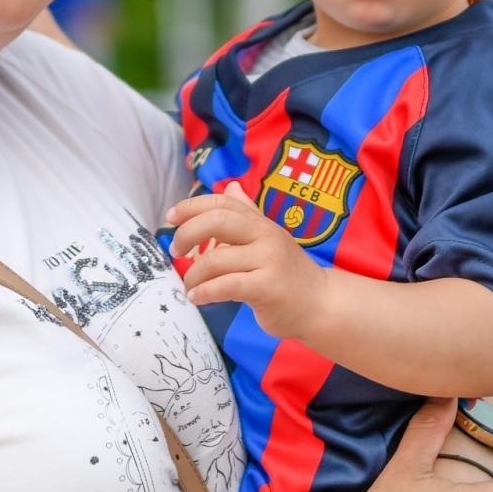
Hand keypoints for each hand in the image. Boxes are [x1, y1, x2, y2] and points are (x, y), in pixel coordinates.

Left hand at [165, 182, 329, 340]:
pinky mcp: (267, 287)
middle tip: (175, 252)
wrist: (322, 304)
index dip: (192, 206)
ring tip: (189, 287)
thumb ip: (248, 215)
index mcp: (261, 223)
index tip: (171, 217)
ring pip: (216, 259)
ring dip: (193, 275)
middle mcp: (265, 236)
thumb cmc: (290, 274)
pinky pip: (226, 285)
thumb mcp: (269, 239)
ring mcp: (268, 260)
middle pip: (217, 221)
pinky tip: (197, 298)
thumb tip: (230, 187)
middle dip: (187, 234)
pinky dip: (205, 292)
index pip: (222, 203)